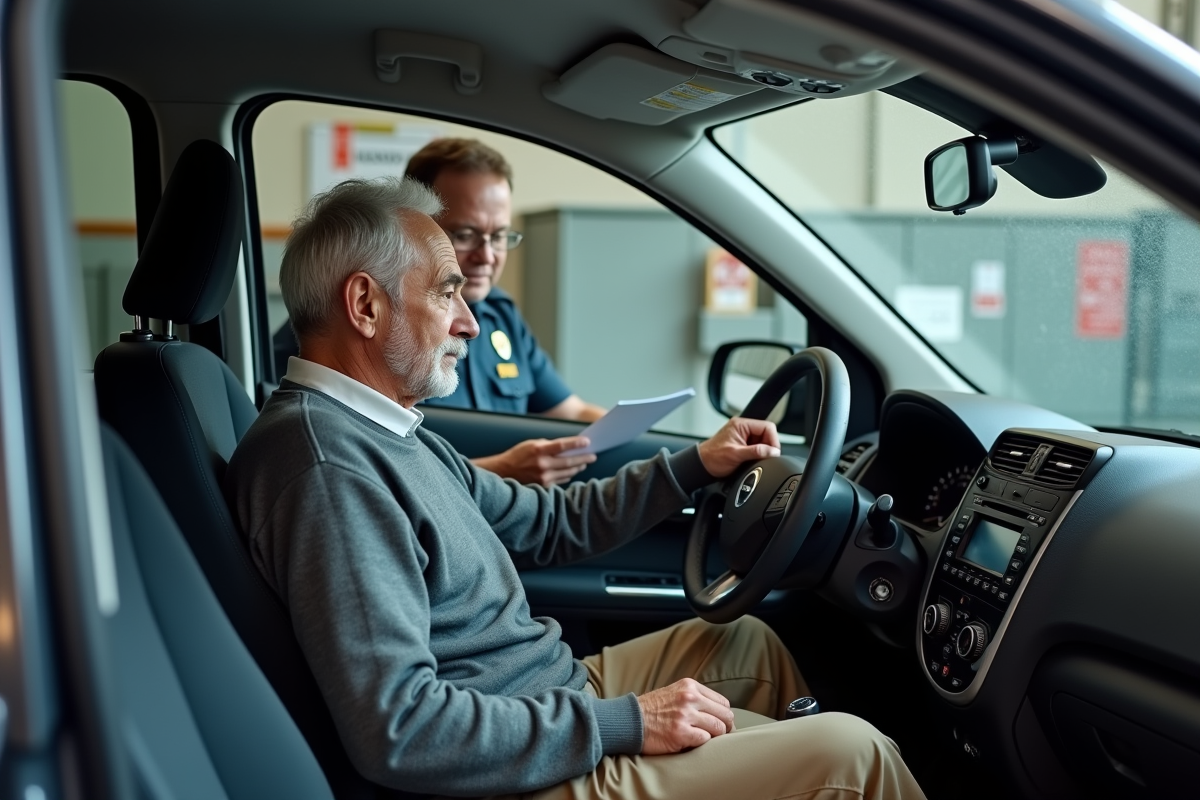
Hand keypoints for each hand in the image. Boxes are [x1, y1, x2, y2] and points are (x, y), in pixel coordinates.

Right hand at [472, 436, 596, 485]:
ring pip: (567, 472)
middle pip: (568, 461)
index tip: (588, 442)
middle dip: (583, 458)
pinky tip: (573, 471)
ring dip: (578, 467)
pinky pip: (561, 480)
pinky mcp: (543, 486)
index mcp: (538, 450)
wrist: (503, 472)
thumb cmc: (519, 455)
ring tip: (585, 463)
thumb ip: (549, 445)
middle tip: (593, 456)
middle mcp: (542, 465)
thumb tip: (568, 447)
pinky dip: (568, 475)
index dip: (576, 444)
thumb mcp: (532, 444)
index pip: (562, 446)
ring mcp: (543, 477)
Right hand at [637, 678, 734, 754]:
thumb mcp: (674, 692)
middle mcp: (689, 697)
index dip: (724, 716)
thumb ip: (695, 697)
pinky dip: (702, 744)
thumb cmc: (651, 709)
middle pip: (725, 715)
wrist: (629, 720)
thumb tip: (718, 713)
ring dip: (714, 738)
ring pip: (718, 728)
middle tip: (719, 737)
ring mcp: (685, 715)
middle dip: (725, 728)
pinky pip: (705, 740)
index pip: (722, 702)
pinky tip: (691, 742)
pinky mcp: (680, 733)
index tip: (721, 724)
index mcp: (690, 686)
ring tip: (704, 740)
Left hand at [696, 417, 781, 477]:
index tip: (773, 452)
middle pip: (767, 434)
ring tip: (754, 460)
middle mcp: (743, 428)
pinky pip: (757, 448)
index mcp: (741, 424)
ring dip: (762, 452)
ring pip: (763, 442)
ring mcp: (743, 436)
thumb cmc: (712, 458)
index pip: (767, 427)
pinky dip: (758, 455)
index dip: (773, 440)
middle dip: (768, 447)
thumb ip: (756, 451)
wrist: (702, 466)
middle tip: (764, 458)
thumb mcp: (736, 454)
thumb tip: (773, 451)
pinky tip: (752, 460)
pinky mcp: (743, 445)